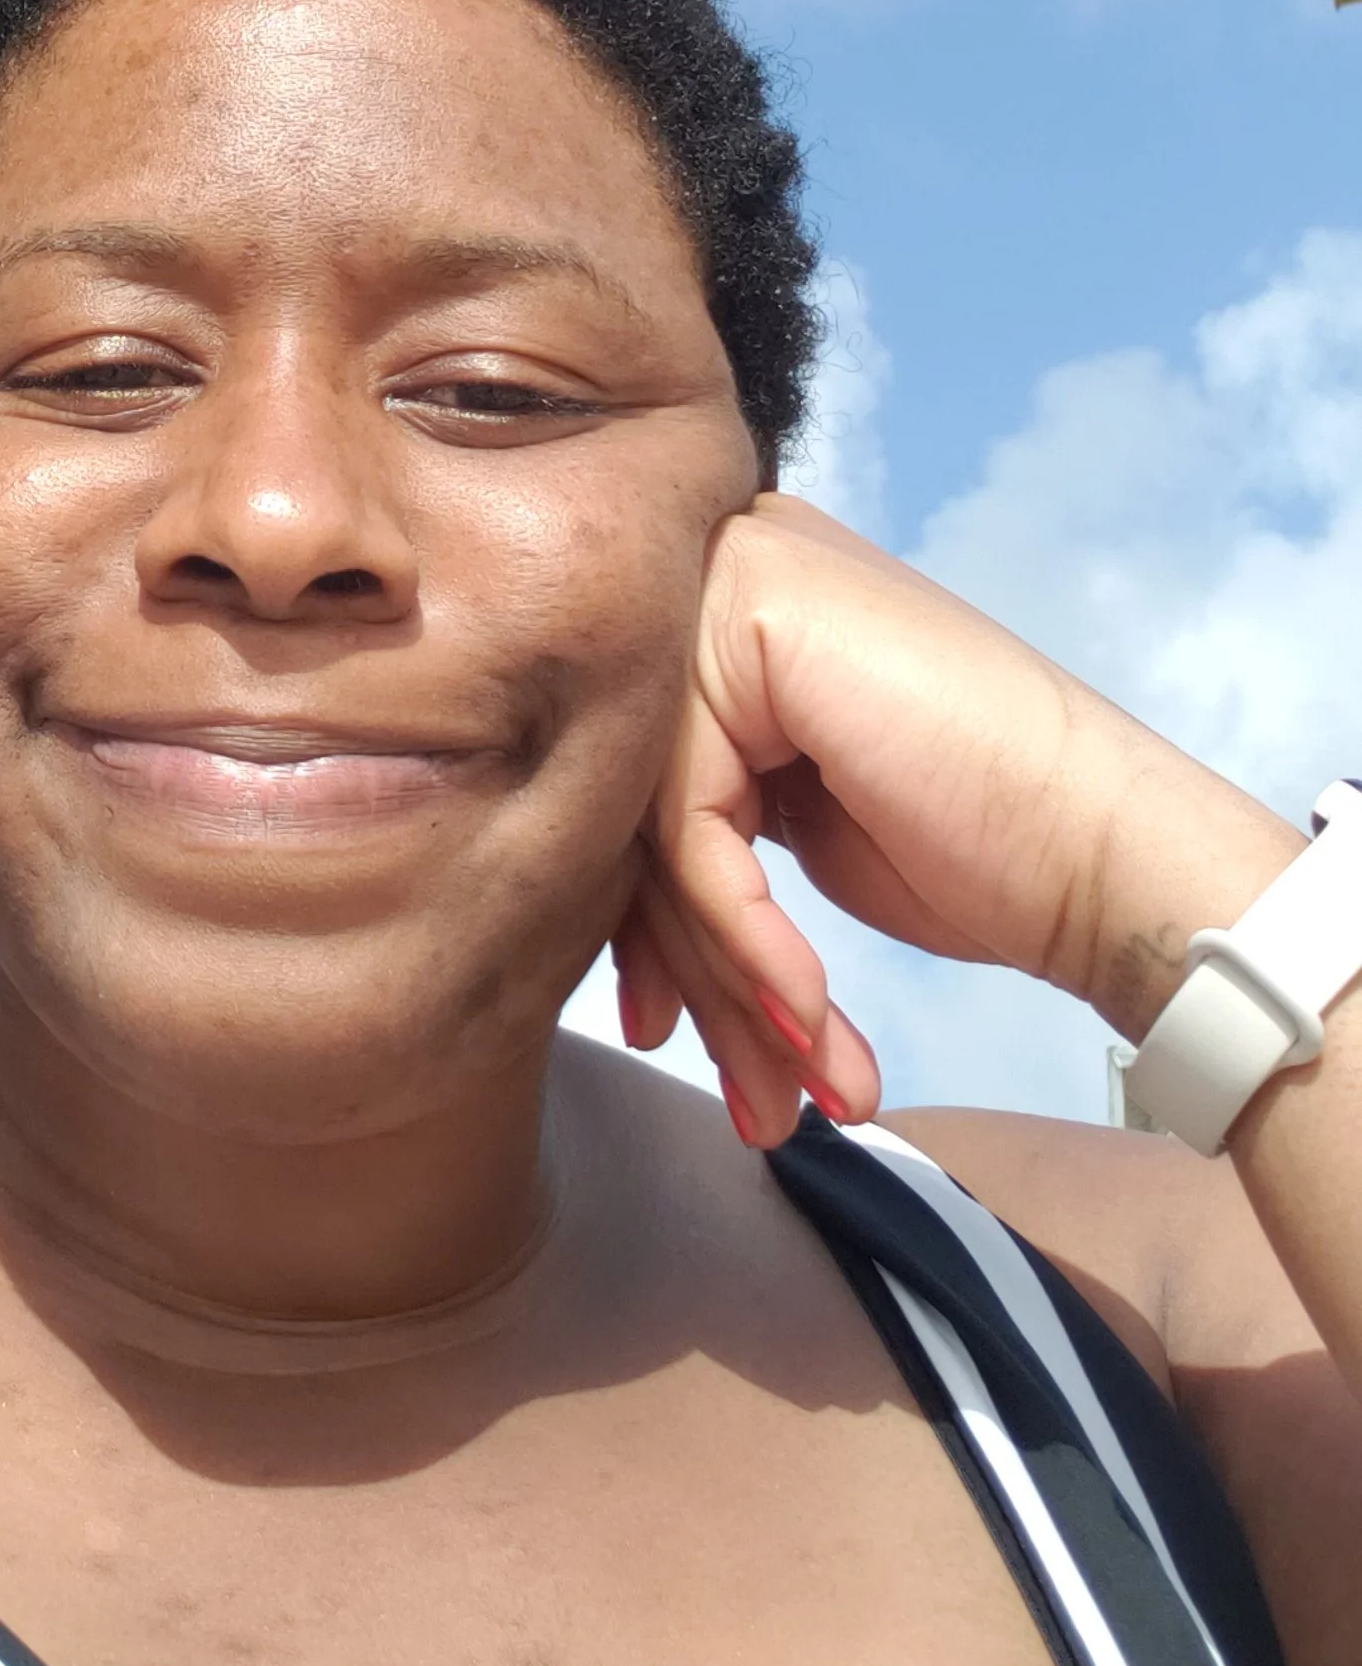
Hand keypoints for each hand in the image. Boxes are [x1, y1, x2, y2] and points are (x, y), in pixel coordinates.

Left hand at [613, 494, 1304, 1147]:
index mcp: (720, 607)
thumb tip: (552, 882)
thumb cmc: (978, 844)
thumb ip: (681, 811)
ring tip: (784, 1097)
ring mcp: (735, 577)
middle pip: (640, 803)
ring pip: (660, 825)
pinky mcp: (755, 619)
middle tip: (747, 1096)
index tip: (675, 1037)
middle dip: (695, 973)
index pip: (632, 784)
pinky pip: (698, 826)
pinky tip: (808, 1028)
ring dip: (731, 987)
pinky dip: (753, 945)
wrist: (1112, 855)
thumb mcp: (792, 818)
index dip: (657, 929)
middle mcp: (718, 568)